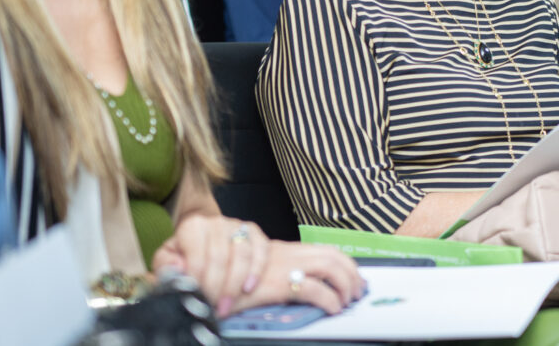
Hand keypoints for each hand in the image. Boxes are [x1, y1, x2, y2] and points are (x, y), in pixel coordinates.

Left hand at [152, 214, 268, 316]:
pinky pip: (260, 251)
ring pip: (242, 254)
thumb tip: (177, 267)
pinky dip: (256, 271)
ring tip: (226, 306)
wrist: (207, 241)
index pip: (197, 257)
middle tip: (212, 308)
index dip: (198, 282)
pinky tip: (248, 289)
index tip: (196, 299)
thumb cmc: (186, 255)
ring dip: (234, 284)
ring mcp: (237, 225)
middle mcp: (216, 222)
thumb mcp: (169, 259)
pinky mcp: (254, 232)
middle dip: (216, 287)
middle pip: (220, 257)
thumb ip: (166, 264)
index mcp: (193, 226)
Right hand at [227, 241, 363, 316]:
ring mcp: (285, 265)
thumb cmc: (223, 278)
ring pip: (331, 265)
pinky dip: (330, 299)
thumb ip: (272, 271)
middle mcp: (287, 253)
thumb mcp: (252, 271)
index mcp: (283, 250)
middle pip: (333, 254)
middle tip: (358, 290)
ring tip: (348, 300)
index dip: (342, 263)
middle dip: (352, 272)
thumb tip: (297, 282)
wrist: (200, 275)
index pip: (322, 249)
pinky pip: (316, 290)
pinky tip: (332, 309)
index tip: (351, 276)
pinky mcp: (280, 283)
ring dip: (346, 283)